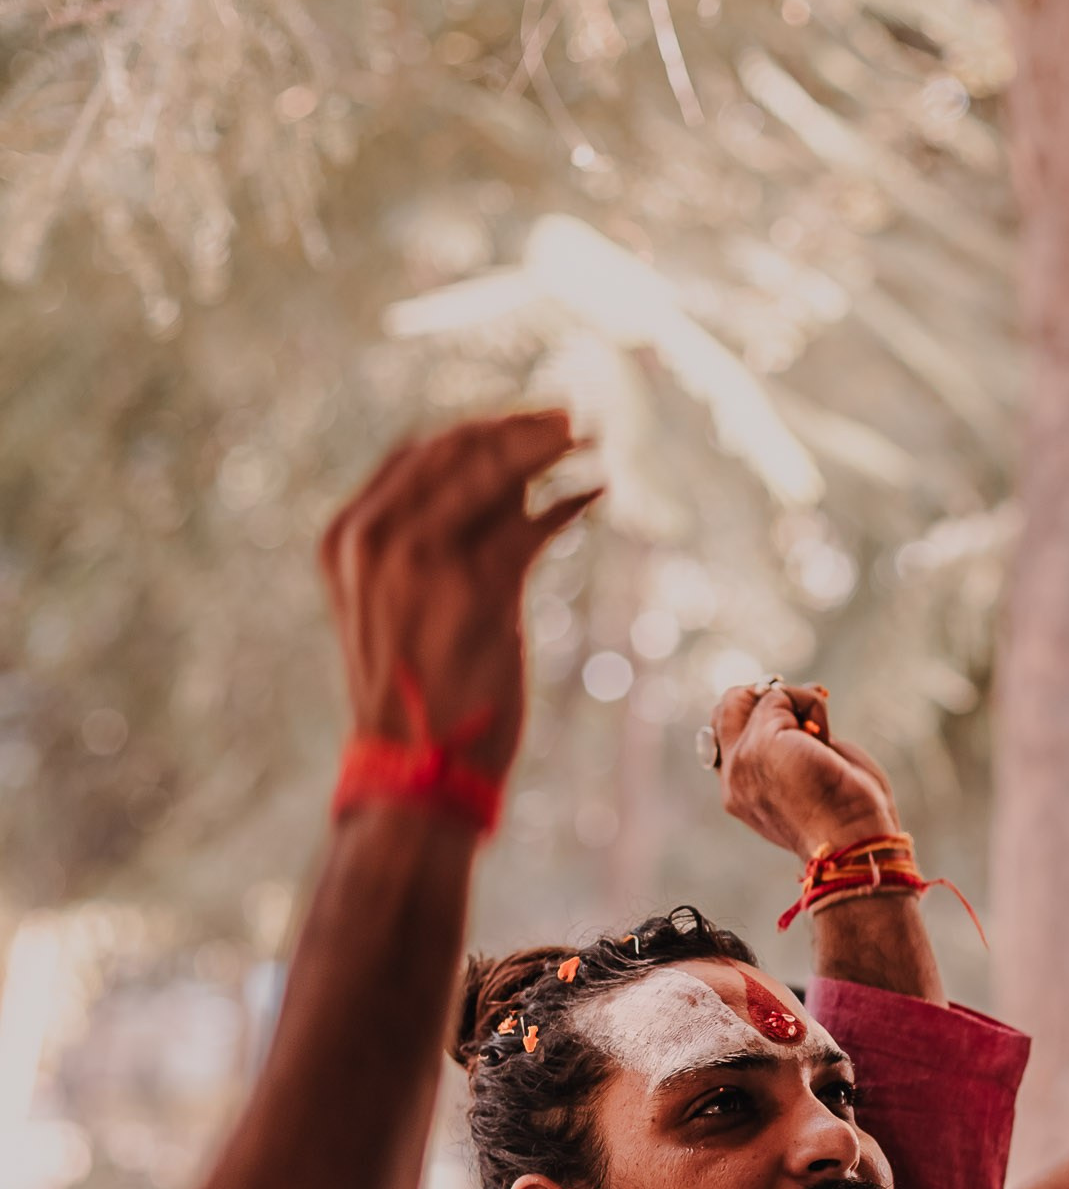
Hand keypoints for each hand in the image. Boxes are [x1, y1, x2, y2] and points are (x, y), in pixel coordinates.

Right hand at [320, 412, 598, 787]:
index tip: (529, 421)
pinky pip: (533, 522)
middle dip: (524, 427)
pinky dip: (571, 500)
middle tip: (576, 416)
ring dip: (553, 449)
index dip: (481, 429)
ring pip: (498, 473)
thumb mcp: (397, 605)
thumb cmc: (414, 695)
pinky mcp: (477, 587)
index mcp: (348, 534)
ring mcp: (423, 558)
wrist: (411, 771)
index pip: (420, 452)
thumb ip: (429, 541)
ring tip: (595, 441)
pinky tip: (599, 490)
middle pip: (460, 449)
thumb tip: (504, 482)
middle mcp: (377, 536)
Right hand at [711, 681, 900, 859]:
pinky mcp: (761, 742)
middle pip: (727, 708)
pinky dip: (811, 704)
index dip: (761, 719)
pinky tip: (826, 738)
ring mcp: (742, 760)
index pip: (728, 737)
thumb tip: (800, 712)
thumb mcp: (813, 776)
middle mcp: (733, 778)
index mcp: (741, 793)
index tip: (806, 727)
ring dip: (794, 703)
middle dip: (768, 699)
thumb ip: (794, 748)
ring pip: (751, 697)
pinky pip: (779, 695)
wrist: (853, 841)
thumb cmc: (849, 816)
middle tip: (810, 715)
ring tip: (821, 735)